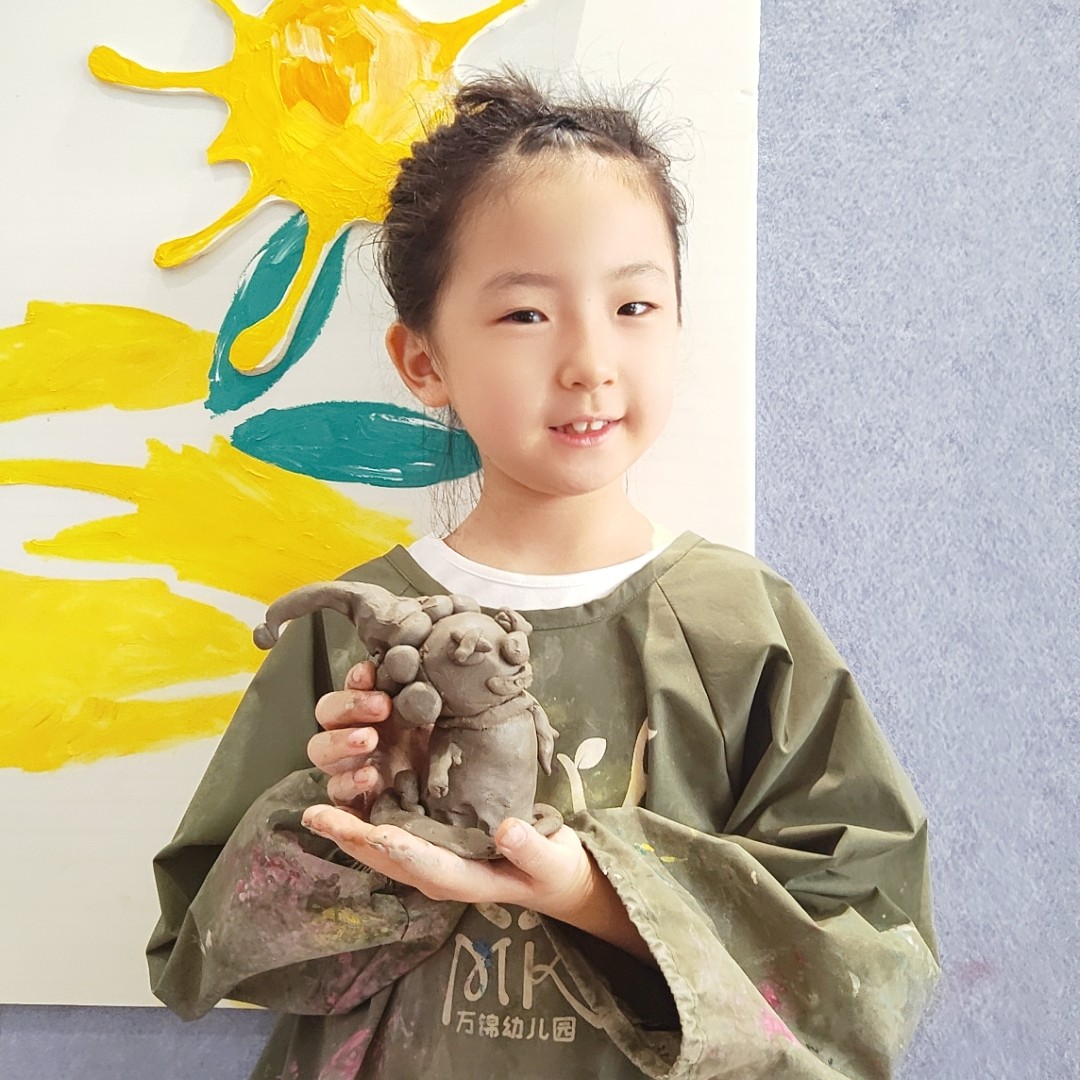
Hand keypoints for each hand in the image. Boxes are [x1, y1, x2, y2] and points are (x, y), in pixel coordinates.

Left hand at [302, 807, 656, 965]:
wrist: (553, 877)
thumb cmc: (553, 871)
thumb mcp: (552, 863)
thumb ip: (531, 850)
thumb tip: (507, 829)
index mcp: (463, 880)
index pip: (427, 865)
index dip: (402, 848)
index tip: (377, 832)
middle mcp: (437, 871)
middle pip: (389, 857)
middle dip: (353, 836)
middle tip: (316, 816)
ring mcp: (432, 857)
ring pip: (383, 845)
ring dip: (351, 828)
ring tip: (317, 809)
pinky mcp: (434, 840)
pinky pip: (394, 830)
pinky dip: (369, 815)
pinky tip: (352, 792)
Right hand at [308, 660, 429, 813]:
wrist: (449, 794)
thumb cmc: (440, 751)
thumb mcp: (435, 719)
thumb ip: (421, 696)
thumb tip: (420, 667)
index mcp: (374, 710)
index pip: (353, 686)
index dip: (357, 679)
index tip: (370, 673)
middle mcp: (355, 733)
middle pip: (328, 713)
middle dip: (350, 705)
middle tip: (381, 706)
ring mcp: (349, 766)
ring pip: (321, 749)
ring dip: (341, 741)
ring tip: (368, 739)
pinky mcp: (351, 798)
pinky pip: (336, 790)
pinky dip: (349, 781)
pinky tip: (370, 776)